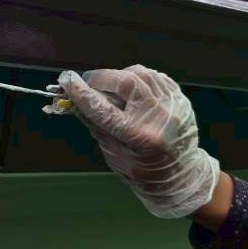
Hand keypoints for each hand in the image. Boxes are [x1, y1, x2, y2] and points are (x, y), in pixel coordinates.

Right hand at [56, 67, 219, 219]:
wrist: (181, 174)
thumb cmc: (142, 169)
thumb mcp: (113, 153)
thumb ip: (96, 125)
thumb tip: (75, 101)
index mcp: (139, 137)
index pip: (103, 109)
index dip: (81, 93)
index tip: (66, 80)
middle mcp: (158, 117)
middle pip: (125, 82)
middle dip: (101, 78)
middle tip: (87, 83)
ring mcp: (172, 104)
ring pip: (140, 74)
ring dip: (119, 76)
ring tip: (110, 87)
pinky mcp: (179, 97)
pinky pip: (154, 76)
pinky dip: (137, 78)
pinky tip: (131, 89)